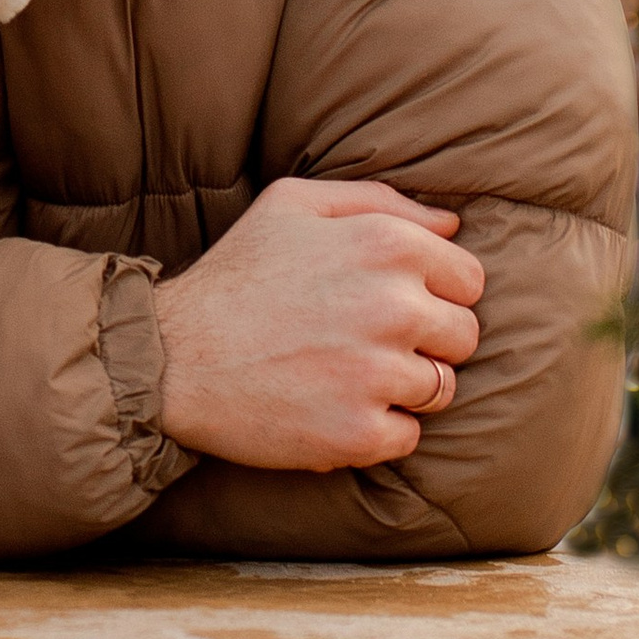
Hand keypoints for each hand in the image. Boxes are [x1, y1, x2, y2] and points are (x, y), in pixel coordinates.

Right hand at [154, 179, 485, 470]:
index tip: (392, 306)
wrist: (169, 356)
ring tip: (346, 376)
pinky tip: (333, 410)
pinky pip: (408, 437)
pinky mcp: (358, 432)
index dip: (435, 294)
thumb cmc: (234, 277)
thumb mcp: (292, 205)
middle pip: (464, 337)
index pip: (469, 280)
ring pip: (442, 389)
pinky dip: (378, 431)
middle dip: (426, 342)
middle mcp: (393, 307)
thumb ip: (378, 202)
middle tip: (366, 344)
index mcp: (386, 244)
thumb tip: (452, 225)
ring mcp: (377, 373)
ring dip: (403, 388)